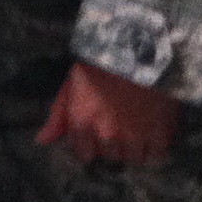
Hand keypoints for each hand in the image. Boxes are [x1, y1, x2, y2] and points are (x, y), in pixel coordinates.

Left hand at [37, 58, 178, 167]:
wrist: (139, 43)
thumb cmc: (101, 59)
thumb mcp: (73, 82)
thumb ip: (58, 115)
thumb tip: (42, 140)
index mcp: (81, 122)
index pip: (84, 154)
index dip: (91, 143)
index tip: (98, 131)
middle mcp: (106, 135)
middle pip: (110, 156)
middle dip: (114, 144)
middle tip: (120, 124)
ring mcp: (134, 136)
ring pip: (133, 158)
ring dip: (134, 147)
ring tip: (138, 128)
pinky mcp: (159, 133)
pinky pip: (156, 155)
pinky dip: (155, 147)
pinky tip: (154, 132)